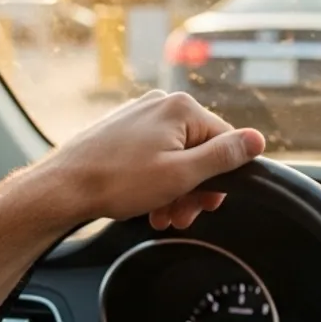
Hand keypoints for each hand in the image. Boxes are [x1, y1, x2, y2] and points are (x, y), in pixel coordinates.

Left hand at [33, 90, 265, 229]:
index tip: (207, 205)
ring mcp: (139, 116)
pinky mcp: (122, 131)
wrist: (62, 188)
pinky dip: (156, 181)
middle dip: (195, 188)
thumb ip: (224, 156)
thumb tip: (258, 140)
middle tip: (181, 216)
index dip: (220, 178)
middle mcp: (161, 105)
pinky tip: (147, 204)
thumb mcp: (182, 175)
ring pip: (176, 156)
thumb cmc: (117, 181)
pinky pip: (153, 155)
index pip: (225, 142)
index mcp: (181, 109)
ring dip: (175, 190)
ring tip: (161, 215)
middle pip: (200, 150)